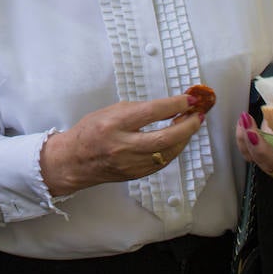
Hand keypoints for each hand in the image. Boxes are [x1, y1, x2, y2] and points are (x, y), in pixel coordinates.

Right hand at [40, 93, 202, 194]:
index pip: (151, 112)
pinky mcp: (136, 174)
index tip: (189, 99)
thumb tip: (167, 107)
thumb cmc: (90, 132)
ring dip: (185, 137)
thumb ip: (138, 109)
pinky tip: (178, 139)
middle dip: (187, 125)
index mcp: (114, 124)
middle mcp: (123, 146)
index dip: (174, 105)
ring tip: (192, 124)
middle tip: (198, 114)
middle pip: (165, 137)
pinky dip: (174, 149)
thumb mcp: (109, 111)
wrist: (74, 160)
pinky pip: (162, 161)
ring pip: (168, 152)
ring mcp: (130, 163)